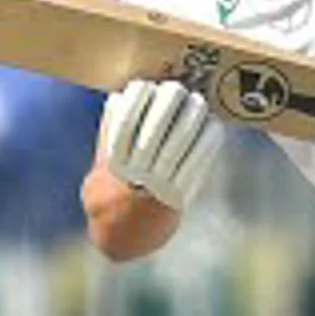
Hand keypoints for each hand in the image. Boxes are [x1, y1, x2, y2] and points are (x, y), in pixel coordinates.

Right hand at [102, 78, 225, 211]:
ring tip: (197, 101)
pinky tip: (213, 125)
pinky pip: (200, 159)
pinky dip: (208, 139)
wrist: (124, 231)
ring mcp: (158, 184)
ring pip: (180, 138)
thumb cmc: (112, 189)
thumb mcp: (102, 163)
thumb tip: (120, 96)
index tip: (145, 84)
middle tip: (178, 88)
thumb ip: (109, 133)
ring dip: (192, 115)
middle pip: (157, 124)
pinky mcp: (180, 194)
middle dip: (170, 100)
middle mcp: (136, 173)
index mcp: (113, 162)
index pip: (126, 120)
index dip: (139, 96)